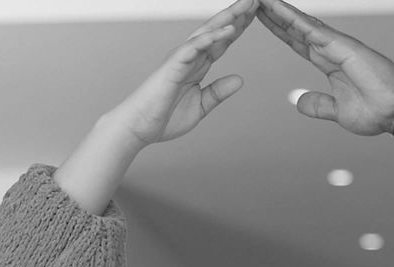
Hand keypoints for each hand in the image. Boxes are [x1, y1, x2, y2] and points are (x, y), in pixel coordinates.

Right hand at [101, 0, 254, 147]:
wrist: (138, 128)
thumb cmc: (163, 118)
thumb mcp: (200, 106)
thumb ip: (218, 92)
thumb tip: (239, 80)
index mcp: (197, 66)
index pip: (221, 42)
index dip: (239, 28)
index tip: (255, 15)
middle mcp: (190, 57)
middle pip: (217, 31)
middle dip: (236, 15)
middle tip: (254, 0)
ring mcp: (181, 59)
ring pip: (207, 32)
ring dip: (227, 18)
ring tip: (245, 5)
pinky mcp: (173, 66)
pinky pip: (194, 47)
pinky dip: (212, 37)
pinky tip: (229, 29)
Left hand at [255, 0, 393, 137]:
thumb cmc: (377, 111)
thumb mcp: (337, 111)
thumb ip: (318, 104)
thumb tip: (298, 102)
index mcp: (328, 62)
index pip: (296, 41)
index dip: (277, 28)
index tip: (259, 18)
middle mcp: (330, 48)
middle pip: (294, 26)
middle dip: (273, 12)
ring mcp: (334, 44)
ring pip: (299, 21)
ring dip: (278, 8)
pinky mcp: (340, 45)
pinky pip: (309, 28)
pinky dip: (290, 16)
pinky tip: (274, 6)